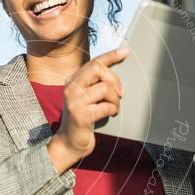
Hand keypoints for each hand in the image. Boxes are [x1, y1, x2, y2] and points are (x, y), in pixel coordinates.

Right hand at [48, 47, 127, 169]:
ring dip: (115, 100)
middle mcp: (71, 88)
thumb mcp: (87, 97)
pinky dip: (113, 110)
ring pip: (105, 88)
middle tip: (120, 94)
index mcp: (73, 81)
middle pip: (97, 69)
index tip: (125, 51)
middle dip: (114, 80)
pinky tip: (110, 115)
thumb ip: (97, 83)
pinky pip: (106, 106)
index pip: (93, 62)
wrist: (69, 143)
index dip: (111, 55)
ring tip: (113, 108)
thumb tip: (116, 68)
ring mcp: (74, 102)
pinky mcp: (80, 116)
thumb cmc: (83, 118)